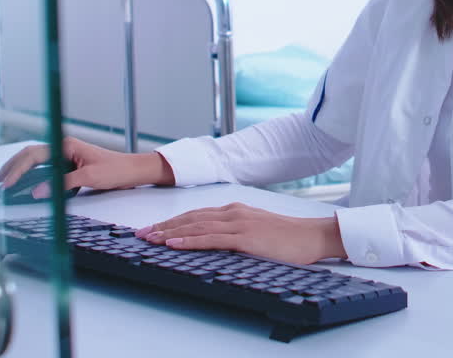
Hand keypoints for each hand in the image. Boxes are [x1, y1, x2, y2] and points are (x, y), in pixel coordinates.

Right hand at [0, 136, 175, 198]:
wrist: (133, 171)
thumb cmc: (116, 170)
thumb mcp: (89, 177)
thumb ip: (62, 184)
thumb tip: (37, 192)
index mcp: (66, 145)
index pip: (33, 155)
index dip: (17, 170)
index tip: (6, 184)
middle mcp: (64, 147)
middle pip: (30, 154)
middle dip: (12, 167)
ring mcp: (66, 155)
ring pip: (36, 160)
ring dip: (19, 170)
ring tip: (5, 181)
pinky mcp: (70, 165)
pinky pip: (45, 168)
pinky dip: (32, 175)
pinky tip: (25, 183)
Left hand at [135, 202, 345, 264]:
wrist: (311, 236)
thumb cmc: (287, 238)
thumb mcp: (256, 231)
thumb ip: (235, 233)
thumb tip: (214, 242)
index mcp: (235, 210)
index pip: (196, 214)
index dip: (172, 221)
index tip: (153, 228)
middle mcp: (233, 212)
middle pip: (190, 218)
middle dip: (163, 226)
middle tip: (141, 234)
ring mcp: (239, 223)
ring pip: (196, 226)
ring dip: (170, 232)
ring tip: (149, 238)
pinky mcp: (245, 237)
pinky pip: (211, 238)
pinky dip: (190, 240)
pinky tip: (175, 243)